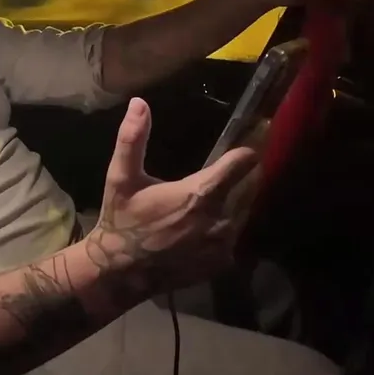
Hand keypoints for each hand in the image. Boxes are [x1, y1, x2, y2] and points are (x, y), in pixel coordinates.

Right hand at [82, 99, 260, 305]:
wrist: (121, 272)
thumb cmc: (122, 219)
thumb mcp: (121, 177)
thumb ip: (132, 139)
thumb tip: (139, 102)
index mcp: (201, 193)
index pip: (244, 162)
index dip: (248, 148)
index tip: (252, 137)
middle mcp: (221, 218)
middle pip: (251, 186)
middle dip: (246, 173)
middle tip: (238, 164)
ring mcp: (224, 243)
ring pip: (244, 211)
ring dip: (239, 199)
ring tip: (225, 190)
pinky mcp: (222, 262)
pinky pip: (235, 235)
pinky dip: (229, 225)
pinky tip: (210, 222)